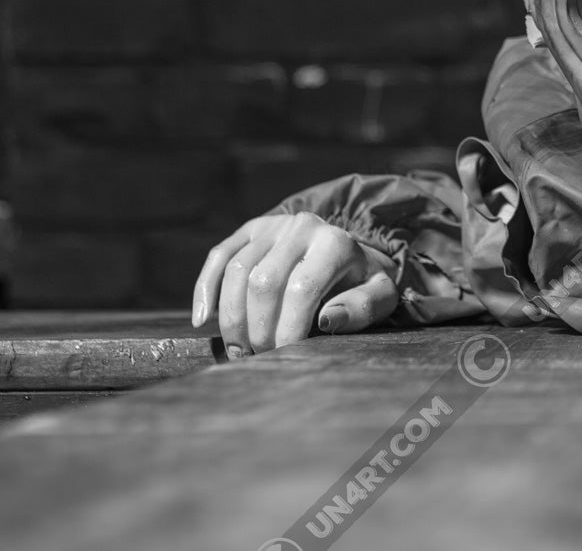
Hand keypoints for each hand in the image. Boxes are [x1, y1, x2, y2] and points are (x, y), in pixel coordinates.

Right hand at [192, 212, 398, 358]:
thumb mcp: (378, 296)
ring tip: (240, 348)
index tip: (287, 355)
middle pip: (263, 282)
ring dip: (232, 317)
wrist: (350, 251)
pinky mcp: (250, 229)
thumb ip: (361, 308)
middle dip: (258, 328)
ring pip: (236, 271)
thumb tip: (326, 320)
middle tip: (261, 356)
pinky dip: (205, 289)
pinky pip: (219, 256)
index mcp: (335, 243)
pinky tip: (202, 319)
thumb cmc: (362, 282)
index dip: (288, 328)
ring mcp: (273, 225)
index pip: (301, 289)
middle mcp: (302, 226)